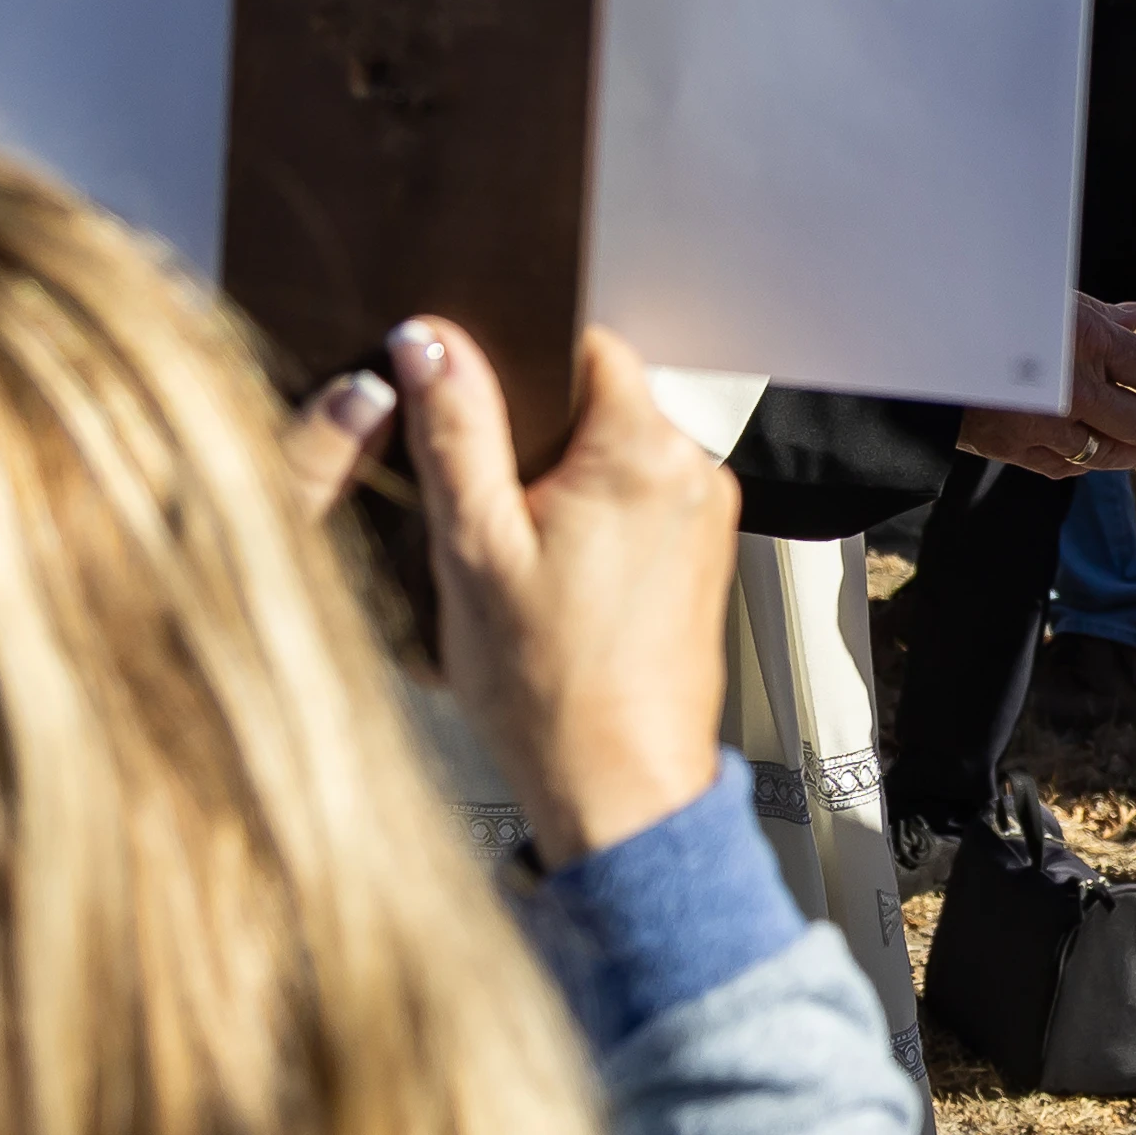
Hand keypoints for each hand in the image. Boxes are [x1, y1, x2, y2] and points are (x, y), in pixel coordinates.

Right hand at [396, 318, 737, 865]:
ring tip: (519, 556)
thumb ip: (454, 432)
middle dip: (533, 436)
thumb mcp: (474, 548)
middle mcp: (692, 469)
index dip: (515, 363)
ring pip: (612, 454)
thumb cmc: (552, 690)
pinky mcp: (701, 556)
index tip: (469, 404)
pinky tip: (554, 583)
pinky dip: (590, 525)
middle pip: (596, 400)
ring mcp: (705, 515)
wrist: (619, 790)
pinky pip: (637, 504)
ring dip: (560, 485)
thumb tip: (430, 344)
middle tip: (485, 504)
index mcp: (643, 449)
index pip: (582, 344)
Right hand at [962, 292, 1135, 477]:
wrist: (927, 350)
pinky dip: (1089, 461)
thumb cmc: (995, 311)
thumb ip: (1100, 315)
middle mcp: (1075, 389)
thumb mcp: (1052, 300)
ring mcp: (1048, 425)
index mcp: (1088, 341)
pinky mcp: (1020, 449)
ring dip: (1135, 451)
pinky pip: (1070, 465)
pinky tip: (1097, 454)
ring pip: (1111, 452)